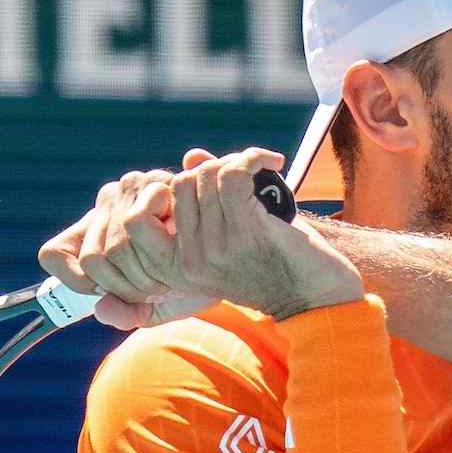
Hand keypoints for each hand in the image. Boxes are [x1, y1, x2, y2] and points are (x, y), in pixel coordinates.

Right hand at [39, 148, 363, 328]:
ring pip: (205, 176)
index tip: (201, 187)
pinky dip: (254, 158)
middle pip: (179, 184)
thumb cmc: (272, 265)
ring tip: (258, 175)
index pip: (137, 214)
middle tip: (240, 180)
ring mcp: (215, 247)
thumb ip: (203, 207)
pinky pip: (232, 173)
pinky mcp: (245, 231)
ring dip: (235, 164)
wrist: (314, 294)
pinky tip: (273, 163)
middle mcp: (188, 261)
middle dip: (210, 172)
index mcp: (174, 268)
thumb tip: (192, 159)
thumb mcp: (225, 243)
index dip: (165, 189)